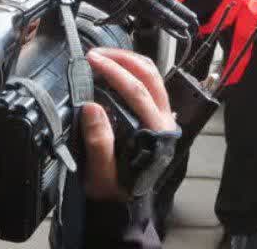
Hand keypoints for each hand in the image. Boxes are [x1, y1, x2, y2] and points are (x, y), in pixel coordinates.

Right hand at [81, 49, 175, 201]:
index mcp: (155, 133)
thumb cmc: (114, 190)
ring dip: (129, 60)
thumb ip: (98, 145)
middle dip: (121, 59)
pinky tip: (115, 66)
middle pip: (149, 76)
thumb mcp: (101, 176)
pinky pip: (151, 82)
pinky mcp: (157, 113)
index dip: (114, 71)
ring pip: (153, 75)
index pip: (137, 92)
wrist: (125, 203)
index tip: (92, 61)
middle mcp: (164, 120)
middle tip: (94, 54)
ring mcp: (163, 114)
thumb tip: (92, 107)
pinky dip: (133, 68)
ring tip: (103, 55)